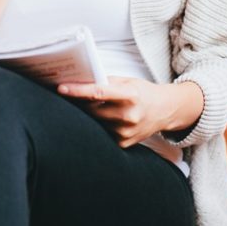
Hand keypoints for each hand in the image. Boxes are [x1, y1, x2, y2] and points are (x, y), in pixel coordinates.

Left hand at [57, 77, 203, 148]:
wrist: (165, 110)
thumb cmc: (143, 92)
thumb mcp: (127, 81)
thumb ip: (105, 82)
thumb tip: (79, 83)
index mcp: (129, 95)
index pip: (97, 93)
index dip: (77, 91)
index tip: (61, 88)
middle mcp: (128, 115)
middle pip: (92, 110)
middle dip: (79, 103)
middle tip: (68, 96)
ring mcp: (126, 132)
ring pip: (95, 123)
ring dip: (88, 115)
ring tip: (91, 108)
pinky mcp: (123, 143)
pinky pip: (102, 133)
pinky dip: (99, 125)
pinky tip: (103, 119)